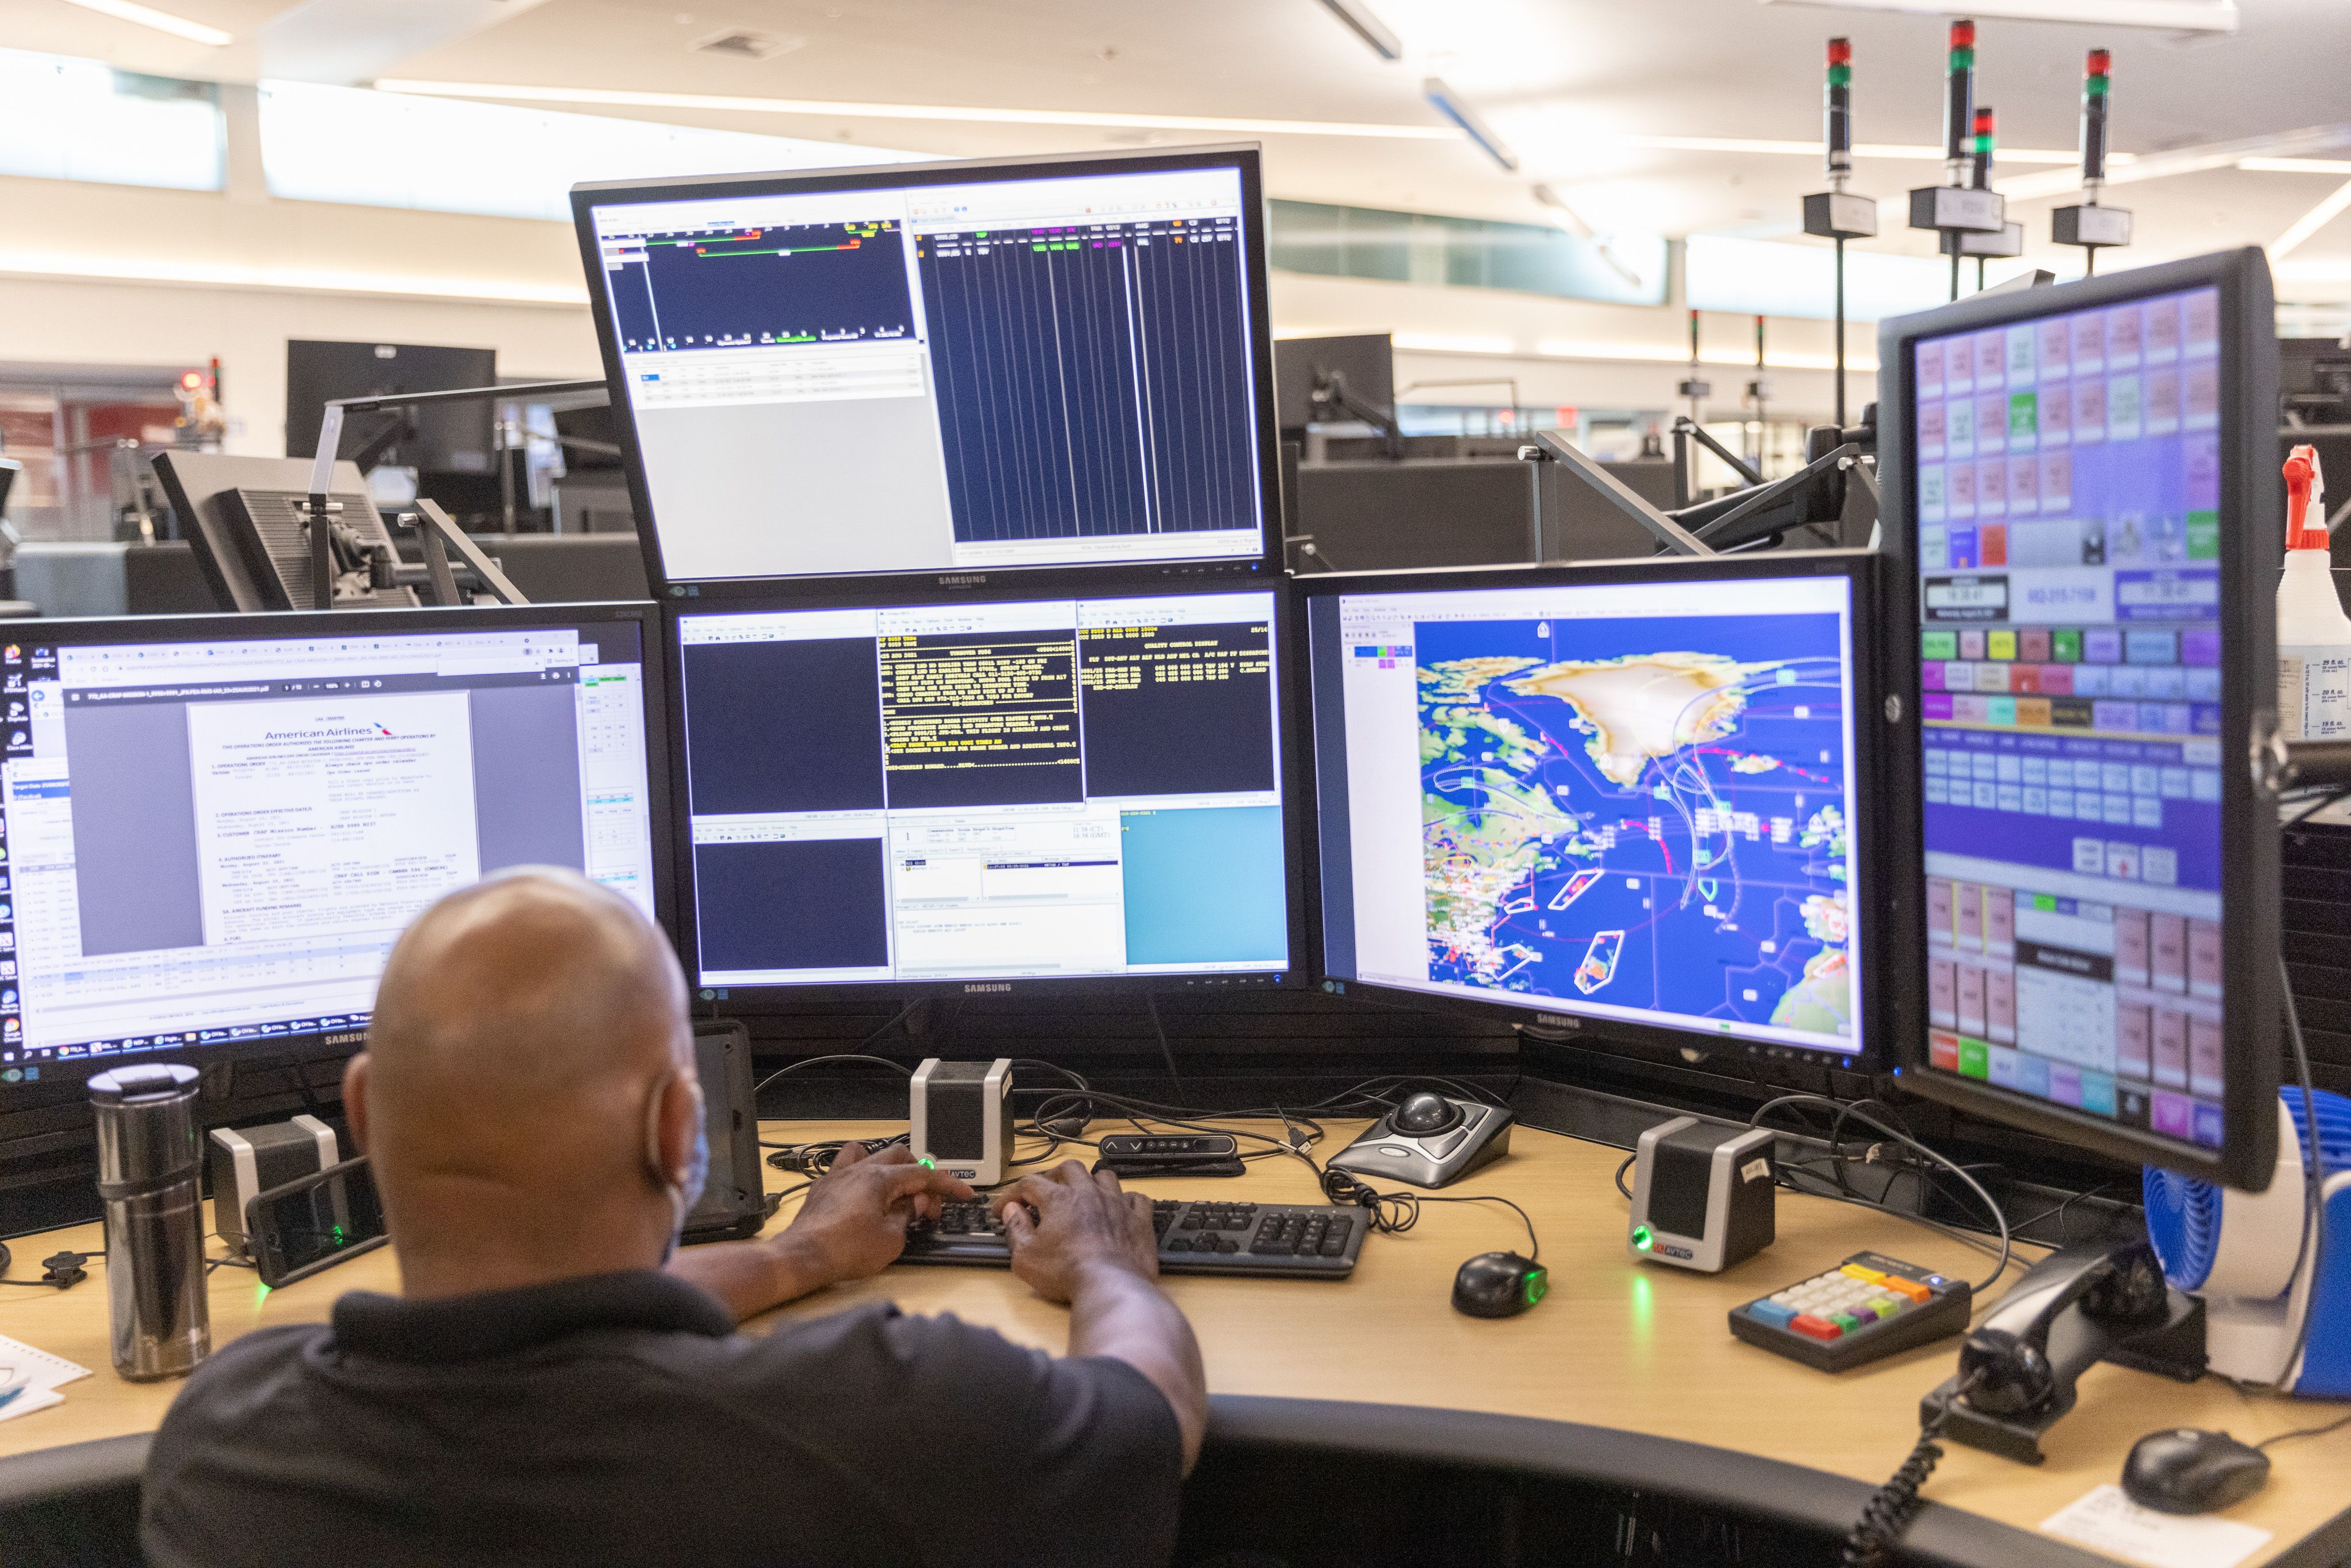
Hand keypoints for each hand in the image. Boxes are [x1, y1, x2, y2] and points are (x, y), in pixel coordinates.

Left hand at [777, 1142, 973, 1286]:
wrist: (803, 1257)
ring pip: (869, 1153)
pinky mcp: (823, 1188)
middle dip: (920, 1176)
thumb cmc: (845, 1251)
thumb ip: (907, 1215)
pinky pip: (845, 1166)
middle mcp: (858, 1170)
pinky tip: (863, 1192)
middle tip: (926, 1203)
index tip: (963, 1193)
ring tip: (895, 1187)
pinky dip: (861, 1173)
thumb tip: (913, 1204)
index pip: (923, 1174)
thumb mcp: (891, 1239)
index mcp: (879, 1179)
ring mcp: (838, 1176)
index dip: (948, 1184)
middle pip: (899, 1156)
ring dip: (888, 1166)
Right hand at [991, 1161, 1158, 1303]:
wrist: (1110, 1286)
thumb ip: (1016, 1229)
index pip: (1029, 1183)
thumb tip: (1011, 1211)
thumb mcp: (1026, 1256)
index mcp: (1059, 1199)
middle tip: (1044, 1192)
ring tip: (1083, 1194)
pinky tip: (1120, 1207)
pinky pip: (1136, 1198)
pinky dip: (1127, 1200)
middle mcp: (1089, 1194)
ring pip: (1104, 1176)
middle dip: (1053, 1176)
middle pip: (1069, 1168)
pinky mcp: (1138, 1220)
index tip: (1003, 1209)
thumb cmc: (1066, 1273)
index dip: (1012, 1194)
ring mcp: (1117, 1204)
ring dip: (1091, 1181)